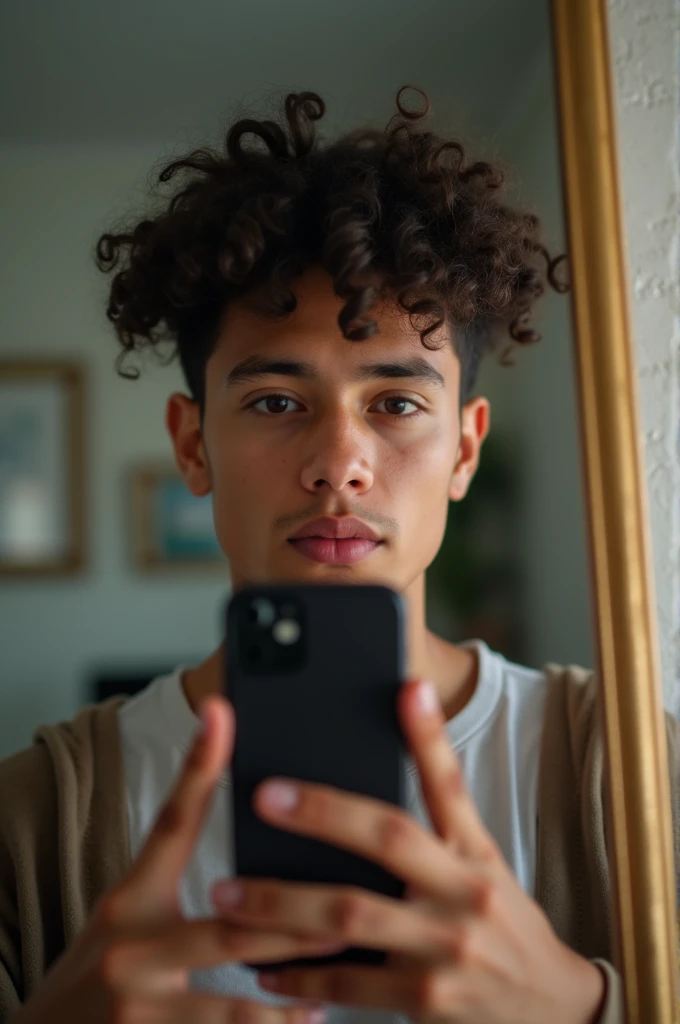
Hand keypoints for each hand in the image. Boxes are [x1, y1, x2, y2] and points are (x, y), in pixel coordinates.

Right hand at [14, 698, 341, 1023]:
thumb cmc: (105, 963)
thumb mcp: (129, 910)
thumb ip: (176, 873)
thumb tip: (247, 841)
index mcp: (130, 898)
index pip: (171, 822)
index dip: (199, 766)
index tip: (222, 713)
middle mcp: (129, 945)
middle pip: (228, 925)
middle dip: (294, 922)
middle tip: (348, 912)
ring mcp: (136, 1004)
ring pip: (235, 1002)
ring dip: (291, 991)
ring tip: (334, 975)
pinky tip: (307, 1019)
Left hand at [211, 679, 606, 1023]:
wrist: (549, 1006)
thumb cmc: (501, 918)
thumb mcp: (483, 859)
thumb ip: (442, 809)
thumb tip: (409, 737)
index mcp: (474, 853)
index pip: (450, 784)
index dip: (428, 735)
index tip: (403, 690)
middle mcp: (464, 893)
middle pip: (390, 839)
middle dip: (323, 813)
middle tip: (264, 796)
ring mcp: (446, 949)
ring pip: (352, 915)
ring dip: (283, 904)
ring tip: (229, 895)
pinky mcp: (426, 1000)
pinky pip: (350, 983)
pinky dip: (301, 975)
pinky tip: (262, 967)